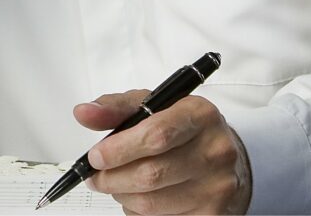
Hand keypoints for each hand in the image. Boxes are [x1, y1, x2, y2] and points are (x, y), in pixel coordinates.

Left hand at [74, 90, 251, 214]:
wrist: (226, 158)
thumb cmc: (185, 128)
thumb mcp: (156, 106)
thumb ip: (118, 107)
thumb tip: (83, 113)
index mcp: (200, 114)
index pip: (156, 135)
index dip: (120, 149)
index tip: (95, 156)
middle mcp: (215, 150)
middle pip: (151, 174)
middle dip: (112, 177)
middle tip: (95, 176)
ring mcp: (217, 186)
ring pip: (152, 202)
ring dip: (123, 196)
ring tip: (117, 184)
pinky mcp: (213, 215)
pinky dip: (139, 212)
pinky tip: (139, 197)